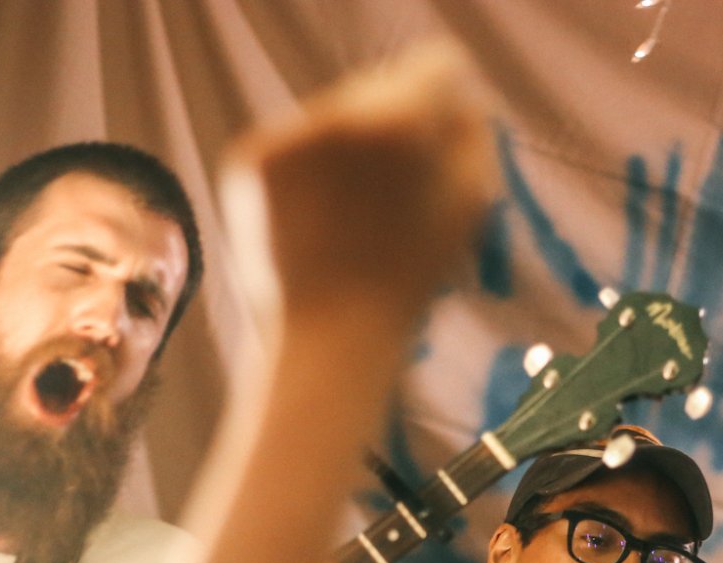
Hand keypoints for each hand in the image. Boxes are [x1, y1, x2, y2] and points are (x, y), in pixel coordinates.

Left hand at [225, 41, 494, 328]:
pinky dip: (306, 174)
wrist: (329, 337)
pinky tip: (315, 221)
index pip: (438, 65)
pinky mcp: (249, 157)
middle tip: (396, 187)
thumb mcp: (470, 204)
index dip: (449, 97)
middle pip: (381, 88)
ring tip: (352, 217)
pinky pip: (291, 144)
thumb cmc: (410, 279)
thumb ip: (474, 134)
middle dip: (395, 124)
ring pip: (332, 115)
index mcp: (403, 122)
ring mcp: (287, 133)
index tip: (446, 124)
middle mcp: (338, 112)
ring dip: (348, 149)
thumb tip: (460, 97)